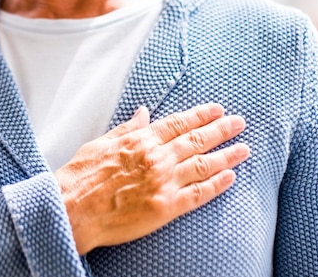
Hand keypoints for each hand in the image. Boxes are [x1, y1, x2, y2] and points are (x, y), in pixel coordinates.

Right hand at [54, 103, 248, 254]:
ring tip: (244, 149)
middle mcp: (157, 157)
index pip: (178, 123)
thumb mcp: (101, 143)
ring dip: (226, 155)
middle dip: (222, 129)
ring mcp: (163, 182)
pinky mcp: (166, 207)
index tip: (217, 109)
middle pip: (197, 140)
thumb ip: (127, 128)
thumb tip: (144, 113)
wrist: (73, 208)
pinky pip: (198, 194)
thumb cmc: (81, 175)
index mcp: (140, 140)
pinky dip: (216, 185)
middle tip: (239, 123)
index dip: (201, 115)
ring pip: (204, 165)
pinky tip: (230, 177)